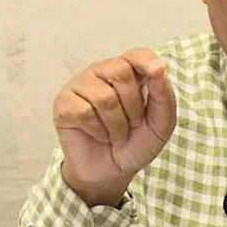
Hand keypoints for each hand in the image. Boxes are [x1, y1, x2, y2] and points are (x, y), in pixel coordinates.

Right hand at [53, 48, 175, 205]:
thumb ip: (163, 95)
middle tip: (132, 123)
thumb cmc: (137, 141)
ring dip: (116, 125)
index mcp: (129, 71)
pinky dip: (97, 130)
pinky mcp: (63, 104)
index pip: (136, 55)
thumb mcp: (161, 123)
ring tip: (115, 133)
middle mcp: (103, 72)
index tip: (157, 71)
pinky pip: (83, 112)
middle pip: (121, 73)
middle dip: (133, 107)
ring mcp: (81, 85)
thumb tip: (158, 69)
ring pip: (104, 97)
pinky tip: (98, 134)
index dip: (146, 60)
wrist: (113, 171)